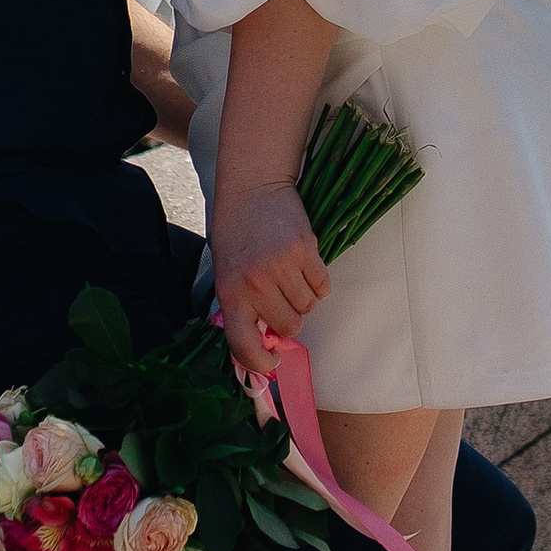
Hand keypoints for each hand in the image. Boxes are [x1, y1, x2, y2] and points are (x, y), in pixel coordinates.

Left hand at [213, 179, 328, 374]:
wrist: (251, 187)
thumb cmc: (235, 230)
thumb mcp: (227, 271)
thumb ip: (242, 303)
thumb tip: (265, 337)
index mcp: (231, 292)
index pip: (244, 344)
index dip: (260, 362)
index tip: (270, 363)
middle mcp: (256, 284)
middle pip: (289, 326)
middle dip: (290, 319)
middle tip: (282, 298)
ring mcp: (281, 268)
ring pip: (309, 307)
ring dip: (304, 297)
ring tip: (290, 275)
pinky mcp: (305, 252)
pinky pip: (323, 286)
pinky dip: (318, 281)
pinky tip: (303, 264)